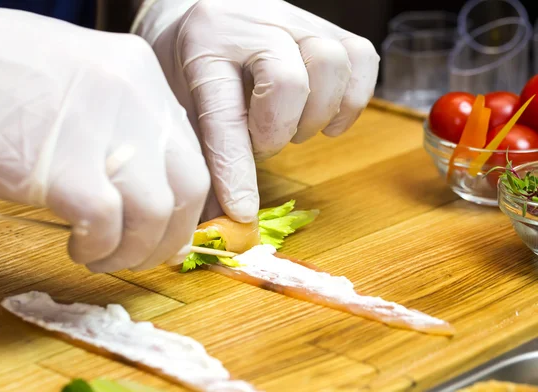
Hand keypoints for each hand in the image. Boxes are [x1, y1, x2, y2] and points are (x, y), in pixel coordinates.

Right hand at [0, 0, 209, 271]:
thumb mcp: (86, 83)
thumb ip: (126, 124)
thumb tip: (152, 185)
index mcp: (142, 74)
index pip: (191, 152)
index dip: (184, 203)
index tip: (165, 228)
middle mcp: (135, 94)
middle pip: (190, 185)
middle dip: (171, 235)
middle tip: (142, 253)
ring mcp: (102, 127)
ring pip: (157, 211)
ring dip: (135, 250)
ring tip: (103, 253)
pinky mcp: (63, 165)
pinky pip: (107, 225)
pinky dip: (98, 248)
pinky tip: (78, 246)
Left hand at [132, 0, 379, 221]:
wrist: (200, 11)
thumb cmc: (187, 65)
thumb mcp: (179, 103)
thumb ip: (202, 157)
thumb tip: (221, 222)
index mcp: (203, 46)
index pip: (224, 112)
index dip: (236, 169)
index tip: (242, 210)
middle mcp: (251, 22)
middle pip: (288, 82)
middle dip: (278, 132)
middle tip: (263, 144)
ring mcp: (293, 17)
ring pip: (332, 63)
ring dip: (317, 114)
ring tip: (292, 128)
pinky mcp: (325, 24)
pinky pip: (361, 56)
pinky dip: (351, 98)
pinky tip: (325, 117)